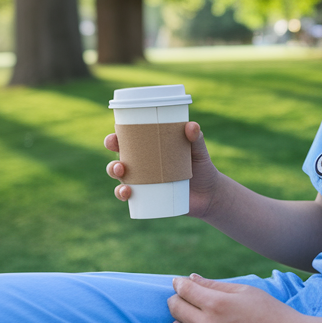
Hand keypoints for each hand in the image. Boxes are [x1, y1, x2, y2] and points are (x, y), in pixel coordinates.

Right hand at [104, 122, 226, 218]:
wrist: (209, 194)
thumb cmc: (202, 167)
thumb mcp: (199, 151)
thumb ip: (197, 138)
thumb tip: (191, 126)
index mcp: (151, 148)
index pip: (128, 139)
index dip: (116, 136)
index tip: (114, 136)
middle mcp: (142, 164)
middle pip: (119, 156)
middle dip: (112, 154)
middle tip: (118, 155)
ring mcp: (143, 181)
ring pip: (119, 175)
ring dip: (113, 172)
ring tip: (122, 172)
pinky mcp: (146, 196)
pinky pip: (128, 195)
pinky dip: (122, 193)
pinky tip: (126, 192)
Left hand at [167, 274, 309, 322]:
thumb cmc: (271, 311)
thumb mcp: (244, 291)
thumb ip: (214, 285)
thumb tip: (191, 278)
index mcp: (218, 304)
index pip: (184, 290)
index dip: (180, 283)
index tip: (181, 281)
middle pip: (175, 308)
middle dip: (177, 298)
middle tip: (186, 294)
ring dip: (180, 318)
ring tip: (193, 312)